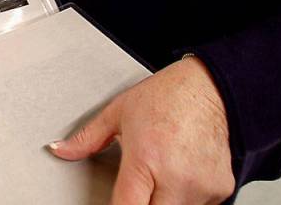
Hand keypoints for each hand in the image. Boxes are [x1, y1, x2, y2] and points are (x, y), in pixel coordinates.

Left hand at [48, 56, 234, 203]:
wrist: (213, 87)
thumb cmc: (168, 96)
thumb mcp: (119, 111)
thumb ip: (87, 138)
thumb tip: (60, 149)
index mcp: (146, 158)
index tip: (115, 202)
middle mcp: (175, 177)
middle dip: (142, 203)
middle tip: (141, 184)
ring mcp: (200, 187)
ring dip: (164, 200)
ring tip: (164, 170)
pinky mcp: (220, 190)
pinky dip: (187, 196)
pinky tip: (183, 171)